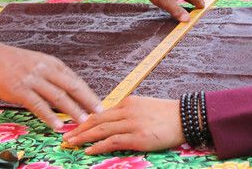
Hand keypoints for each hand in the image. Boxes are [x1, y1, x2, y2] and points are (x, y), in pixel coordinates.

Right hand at [0, 42, 101, 129]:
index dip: (88, 93)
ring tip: (82, 121)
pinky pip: (38, 105)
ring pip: (57, 96)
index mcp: (51, 63)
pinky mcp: (20, 89)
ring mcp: (33, 79)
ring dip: (72, 109)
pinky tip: (57, 125)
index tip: (98, 104)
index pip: (75, 79)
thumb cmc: (13, 62)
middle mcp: (45, 69)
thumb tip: (68, 90)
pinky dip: (49, 116)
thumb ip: (52, 74)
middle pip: (72, 86)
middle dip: (87, 100)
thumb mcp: (37, 62)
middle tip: (99, 112)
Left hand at [63, 96, 184, 153]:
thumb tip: (115, 120)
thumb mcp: (144, 107)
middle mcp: (126, 111)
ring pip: (101, 130)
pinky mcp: (138, 137)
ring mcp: (132, 124)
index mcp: (127, 103)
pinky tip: (89, 150)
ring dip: (84, 137)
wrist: (185, 117)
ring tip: (71, 143)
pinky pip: (113, 141)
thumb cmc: (167, 114)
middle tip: (66, 136)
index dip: (85, 120)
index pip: (101, 112)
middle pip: (96, 120)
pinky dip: (99, 145)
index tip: (74, 126)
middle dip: (79, 129)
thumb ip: (129, 112)